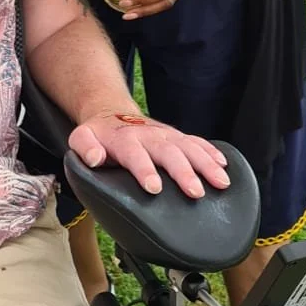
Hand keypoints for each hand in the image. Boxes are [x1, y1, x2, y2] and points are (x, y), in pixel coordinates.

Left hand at [69, 111, 229, 198]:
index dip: (144, 170)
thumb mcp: (81, 138)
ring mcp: (165, 135)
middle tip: (195, 192)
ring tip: (221, 182)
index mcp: (124, 140)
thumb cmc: (98, 135)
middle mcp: (148, 136)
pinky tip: (224, 165)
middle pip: (168, 153)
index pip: (135, 154)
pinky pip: (197, 142)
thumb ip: (84, 148)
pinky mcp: (177, 137)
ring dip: (206, 164)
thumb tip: (95, 158)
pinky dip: (212, 152)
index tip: (154, 187)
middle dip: (183, 172)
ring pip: (189, 148)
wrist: (111, 113)